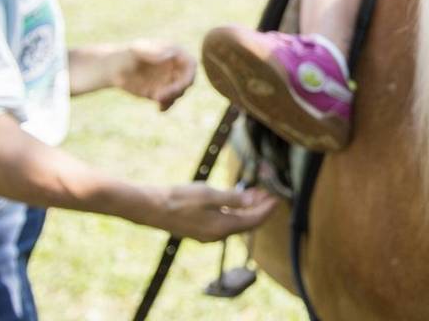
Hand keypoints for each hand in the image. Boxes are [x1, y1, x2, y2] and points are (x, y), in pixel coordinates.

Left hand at [113, 40, 196, 110]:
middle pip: (186, 81)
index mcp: (173, 53)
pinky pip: (168, 101)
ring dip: (171, 98)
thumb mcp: (138, 50)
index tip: (181, 85)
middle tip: (160, 95)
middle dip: (177, 90)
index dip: (189, 75)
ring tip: (156, 98)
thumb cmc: (126, 54)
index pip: (190, 65)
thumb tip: (171, 55)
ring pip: (178, 92)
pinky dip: (166, 105)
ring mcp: (168, 81)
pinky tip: (160, 109)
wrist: (113, 68)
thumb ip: (153, 52)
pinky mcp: (161, 92)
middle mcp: (174, 68)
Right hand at [156, 183, 279, 241]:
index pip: (254, 220)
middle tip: (269, 193)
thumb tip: (253, 200)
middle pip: (247, 224)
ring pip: (236, 223)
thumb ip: (232, 198)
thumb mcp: (209, 195)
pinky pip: (225, 223)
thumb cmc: (179, 199)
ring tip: (256, 194)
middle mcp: (217, 235)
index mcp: (222, 227)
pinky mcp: (201, 230)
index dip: (267, 209)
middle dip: (260, 209)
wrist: (151, 208)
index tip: (277, 197)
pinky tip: (234, 201)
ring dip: (248, 209)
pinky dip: (235, 212)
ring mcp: (208, 234)